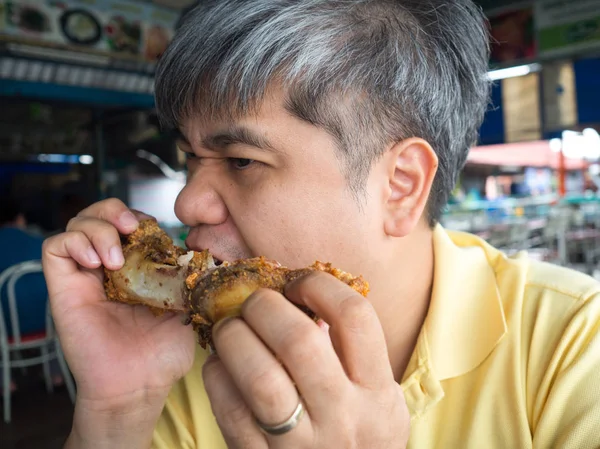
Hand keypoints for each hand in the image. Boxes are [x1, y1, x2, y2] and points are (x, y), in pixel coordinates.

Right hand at [42, 199, 195, 441]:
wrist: (139, 384)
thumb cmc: (162, 352)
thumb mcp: (188, 305)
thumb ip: (190, 276)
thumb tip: (200, 251)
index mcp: (138, 267)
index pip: (129, 222)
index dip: (139, 216)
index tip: (154, 229)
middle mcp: (109, 267)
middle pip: (99, 215)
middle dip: (114, 210)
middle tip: (131, 228)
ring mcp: (85, 277)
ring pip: (76, 225)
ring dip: (97, 228)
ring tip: (115, 258)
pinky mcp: (64, 288)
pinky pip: (54, 248)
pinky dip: (74, 243)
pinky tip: (96, 263)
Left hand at [203, 272, 409, 447]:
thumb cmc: (362, 441)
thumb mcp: (380, 401)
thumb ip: (355, 356)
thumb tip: (304, 299)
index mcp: (377, 393)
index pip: (355, 317)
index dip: (319, 285)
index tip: (298, 284)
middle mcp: (344, 418)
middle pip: (299, 341)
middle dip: (266, 307)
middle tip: (255, 303)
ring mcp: (302, 446)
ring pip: (261, 377)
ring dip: (235, 339)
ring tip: (229, 329)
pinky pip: (230, 411)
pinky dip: (217, 377)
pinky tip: (219, 367)